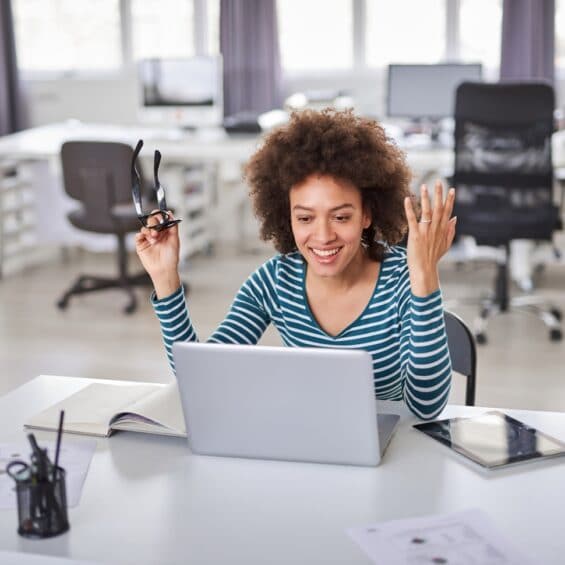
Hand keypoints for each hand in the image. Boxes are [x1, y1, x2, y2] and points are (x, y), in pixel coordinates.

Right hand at [135, 211, 180, 297]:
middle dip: (153, 222)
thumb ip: (173, 226)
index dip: (159, 215)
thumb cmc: (171, 257)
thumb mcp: (175, 239)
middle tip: (157, 231)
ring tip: (154, 239)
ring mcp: (148, 238)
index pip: (160, 218)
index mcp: (165, 231)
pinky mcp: (141, 244)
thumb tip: (170, 213)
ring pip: (145, 227)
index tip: (160, 215)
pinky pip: (138, 235)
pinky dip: (141, 235)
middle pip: (151, 220)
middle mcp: (156, 233)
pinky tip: (147, 240)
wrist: (163, 269)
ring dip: (149, 231)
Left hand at [403, 181, 456, 296]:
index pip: (447, 212)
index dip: (449, 200)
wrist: (424, 270)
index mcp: (442, 231)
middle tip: (438, 181)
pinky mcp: (415, 235)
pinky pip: (412, 220)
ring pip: (427, 212)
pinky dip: (410, 209)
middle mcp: (435, 229)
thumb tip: (455, 218)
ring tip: (424, 186)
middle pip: (438, 208)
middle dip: (439, 194)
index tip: (451, 189)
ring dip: (426, 198)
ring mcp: (425, 232)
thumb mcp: (445, 245)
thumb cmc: (433, 258)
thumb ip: (450, 231)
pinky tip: (407, 199)